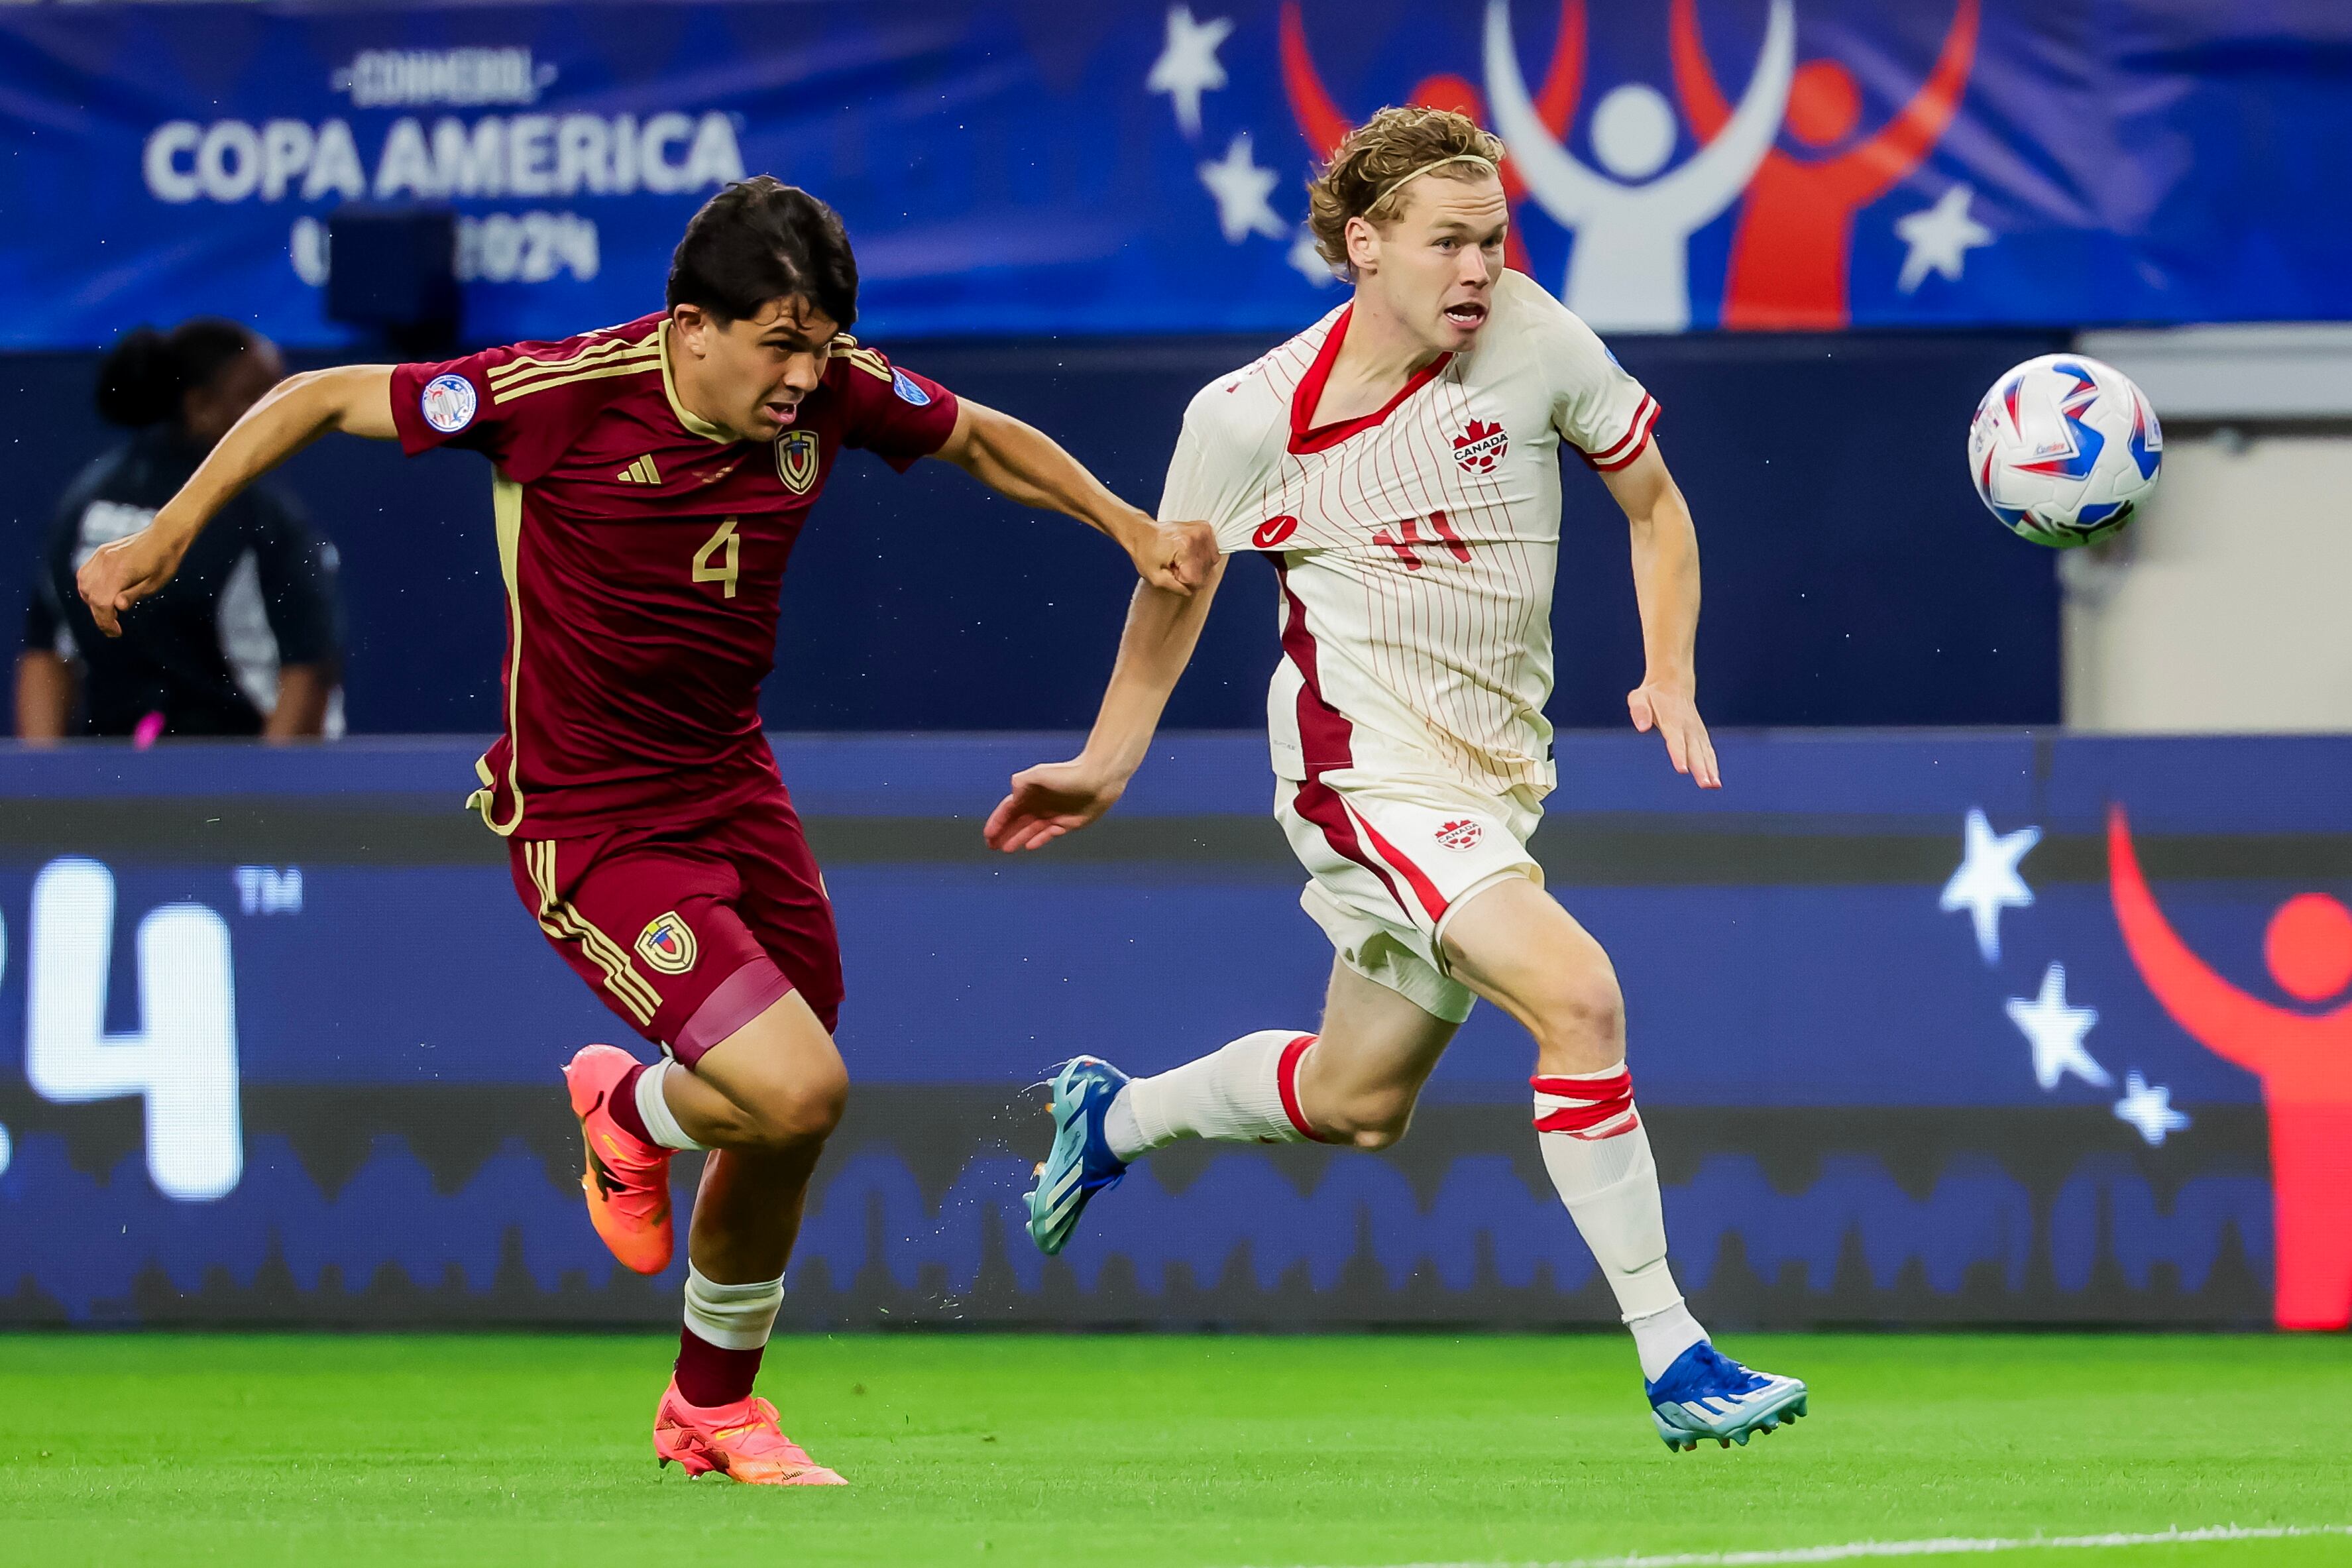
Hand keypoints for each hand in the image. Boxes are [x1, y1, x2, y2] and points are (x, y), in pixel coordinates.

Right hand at [77, 524, 188, 637]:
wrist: (164, 535)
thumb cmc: (164, 562)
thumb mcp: (155, 583)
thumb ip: (133, 595)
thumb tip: (117, 608)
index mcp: (120, 571)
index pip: (102, 602)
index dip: (105, 621)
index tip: (116, 633)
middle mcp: (105, 562)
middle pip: (91, 596)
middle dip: (100, 615)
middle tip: (113, 628)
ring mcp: (100, 556)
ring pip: (84, 586)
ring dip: (92, 603)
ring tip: (109, 613)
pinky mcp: (99, 553)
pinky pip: (85, 574)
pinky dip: (88, 589)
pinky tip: (100, 597)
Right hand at [984, 758, 1126, 851]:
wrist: (1098, 779)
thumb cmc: (1068, 774)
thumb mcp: (1039, 775)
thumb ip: (1021, 783)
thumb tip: (1012, 795)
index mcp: (1030, 793)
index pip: (1008, 811)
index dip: (997, 823)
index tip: (988, 836)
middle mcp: (1039, 804)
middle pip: (1016, 822)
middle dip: (1003, 833)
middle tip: (991, 846)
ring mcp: (1052, 814)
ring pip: (1030, 830)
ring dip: (1017, 838)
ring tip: (1005, 849)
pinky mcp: (1067, 823)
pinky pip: (1047, 834)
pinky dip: (1037, 840)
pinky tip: (1028, 847)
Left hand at [1129, 519, 1218, 594]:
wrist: (1141, 532)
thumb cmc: (1145, 552)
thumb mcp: (1155, 578)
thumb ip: (1176, 588)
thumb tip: (1191, 591)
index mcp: (1185, 548)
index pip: (1198, 580)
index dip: (1184, 581)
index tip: (1172, 572)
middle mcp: (1196, 537)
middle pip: (1205, 571)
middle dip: (1190, 573)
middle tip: (1174, 565)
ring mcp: (1202, 531)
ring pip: (1211, 562)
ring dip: (1197, 565)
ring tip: (1180, 559)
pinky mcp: (1204, 528)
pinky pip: (1212, 552)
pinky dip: (1202, 556)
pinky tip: (1188, 554)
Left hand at [1627, 679, 1720, 788]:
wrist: (1673, 682)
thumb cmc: (1652, 694)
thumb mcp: (1639, 697)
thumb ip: (1639, 711)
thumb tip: (1642, 727)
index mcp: (1672, 720)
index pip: (1676, 740)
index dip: (1679, 755)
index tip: (1683, 769)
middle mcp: (1687, 727)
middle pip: (1694, 750)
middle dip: (1700, 768)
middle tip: (1705, 784)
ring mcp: (1696, 730)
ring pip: (1705, 752)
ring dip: (1711, 769)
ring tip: (1714, 786)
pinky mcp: (1701, 734)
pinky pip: (1708, 751)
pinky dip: (1713, 765)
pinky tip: (1715, 780)